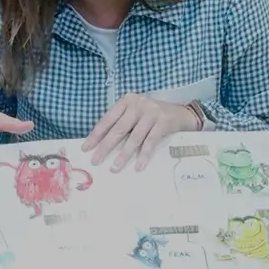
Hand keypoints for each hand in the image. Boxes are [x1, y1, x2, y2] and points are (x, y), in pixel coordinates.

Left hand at [82, 94, 198, 170]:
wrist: (181, 113)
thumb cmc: (153, 116)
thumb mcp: (136, 114)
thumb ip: (122, 123)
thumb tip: (101, 144)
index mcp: (127, 101)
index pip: (107, 119)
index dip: (96, 135)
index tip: (86, 148)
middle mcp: (138, 104)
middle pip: (118, 129)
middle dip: (105, 147)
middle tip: (96, 161)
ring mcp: (151, 112)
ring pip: (134, 137)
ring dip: (123, 154)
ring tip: (115, 168)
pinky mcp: (163, 122)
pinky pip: (150, 142)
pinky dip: (144, 155)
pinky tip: (138, 166)